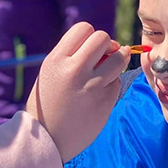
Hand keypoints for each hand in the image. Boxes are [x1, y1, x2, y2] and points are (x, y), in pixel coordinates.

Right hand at [26, 22, 129, 162]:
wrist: (48, 139)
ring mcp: (92, 86)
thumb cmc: (49, 103)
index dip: (90, 36)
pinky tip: (99, 94)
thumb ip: (72, 56)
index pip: (84, 28)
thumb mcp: (50, 72)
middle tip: (102, 57)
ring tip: (108, 70)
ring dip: (117, 60)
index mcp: (56, 60)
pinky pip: (117, 81)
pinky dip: (112, 84)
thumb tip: (106, 44)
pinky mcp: (105, 101)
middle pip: (103, 38)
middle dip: (107, 45)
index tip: (89, 48)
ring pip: (119, 57)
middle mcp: (74, 70)